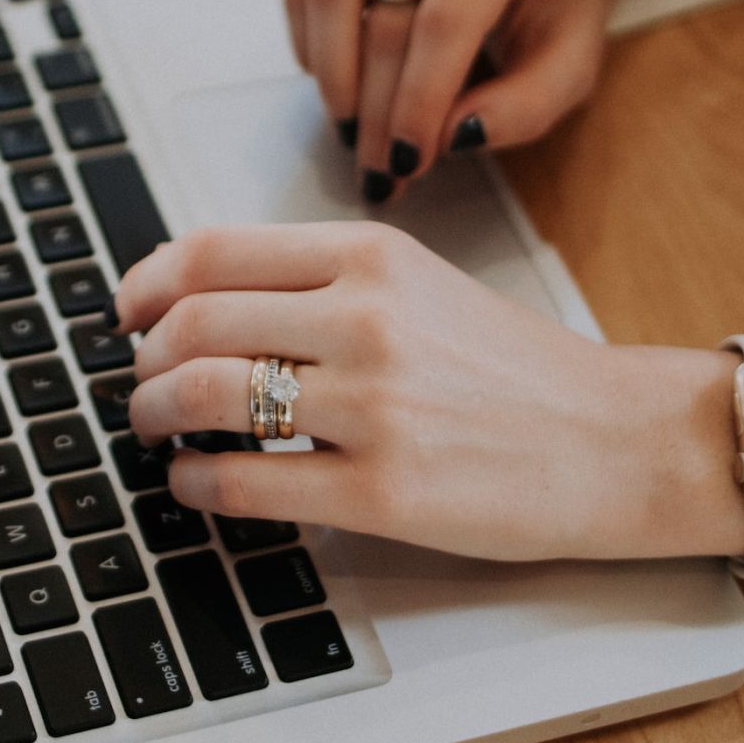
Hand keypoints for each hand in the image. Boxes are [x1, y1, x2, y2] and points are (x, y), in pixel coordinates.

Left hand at [109, 222, 743, 561]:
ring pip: (206, 396)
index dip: (146, 283)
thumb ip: (325, 284)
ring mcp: (374, 407)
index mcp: (373, 257)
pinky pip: (245, 483)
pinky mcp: (383, 492)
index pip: (214, 250)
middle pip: (194, 323)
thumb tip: (208, 303)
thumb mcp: (423, 287)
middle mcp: (367, 319)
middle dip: (143, 360)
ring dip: (154, 416)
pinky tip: (194, 486)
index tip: (126, 312)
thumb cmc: (518, 371)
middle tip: (139, 384)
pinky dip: (194, 485)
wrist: (617, 441)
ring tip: (155, 431)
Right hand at [283, 0, 654, 201]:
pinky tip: (349, 86)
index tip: (411, 161)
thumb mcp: (569, 64)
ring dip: (334, 77)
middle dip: (377, 113)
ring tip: (354, 131)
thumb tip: (454, 137)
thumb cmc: (551, 9)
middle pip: (386, 19)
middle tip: (383, 173)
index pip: (448, 17)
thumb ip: (526, 106)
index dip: (421, 97)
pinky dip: (315, 49)